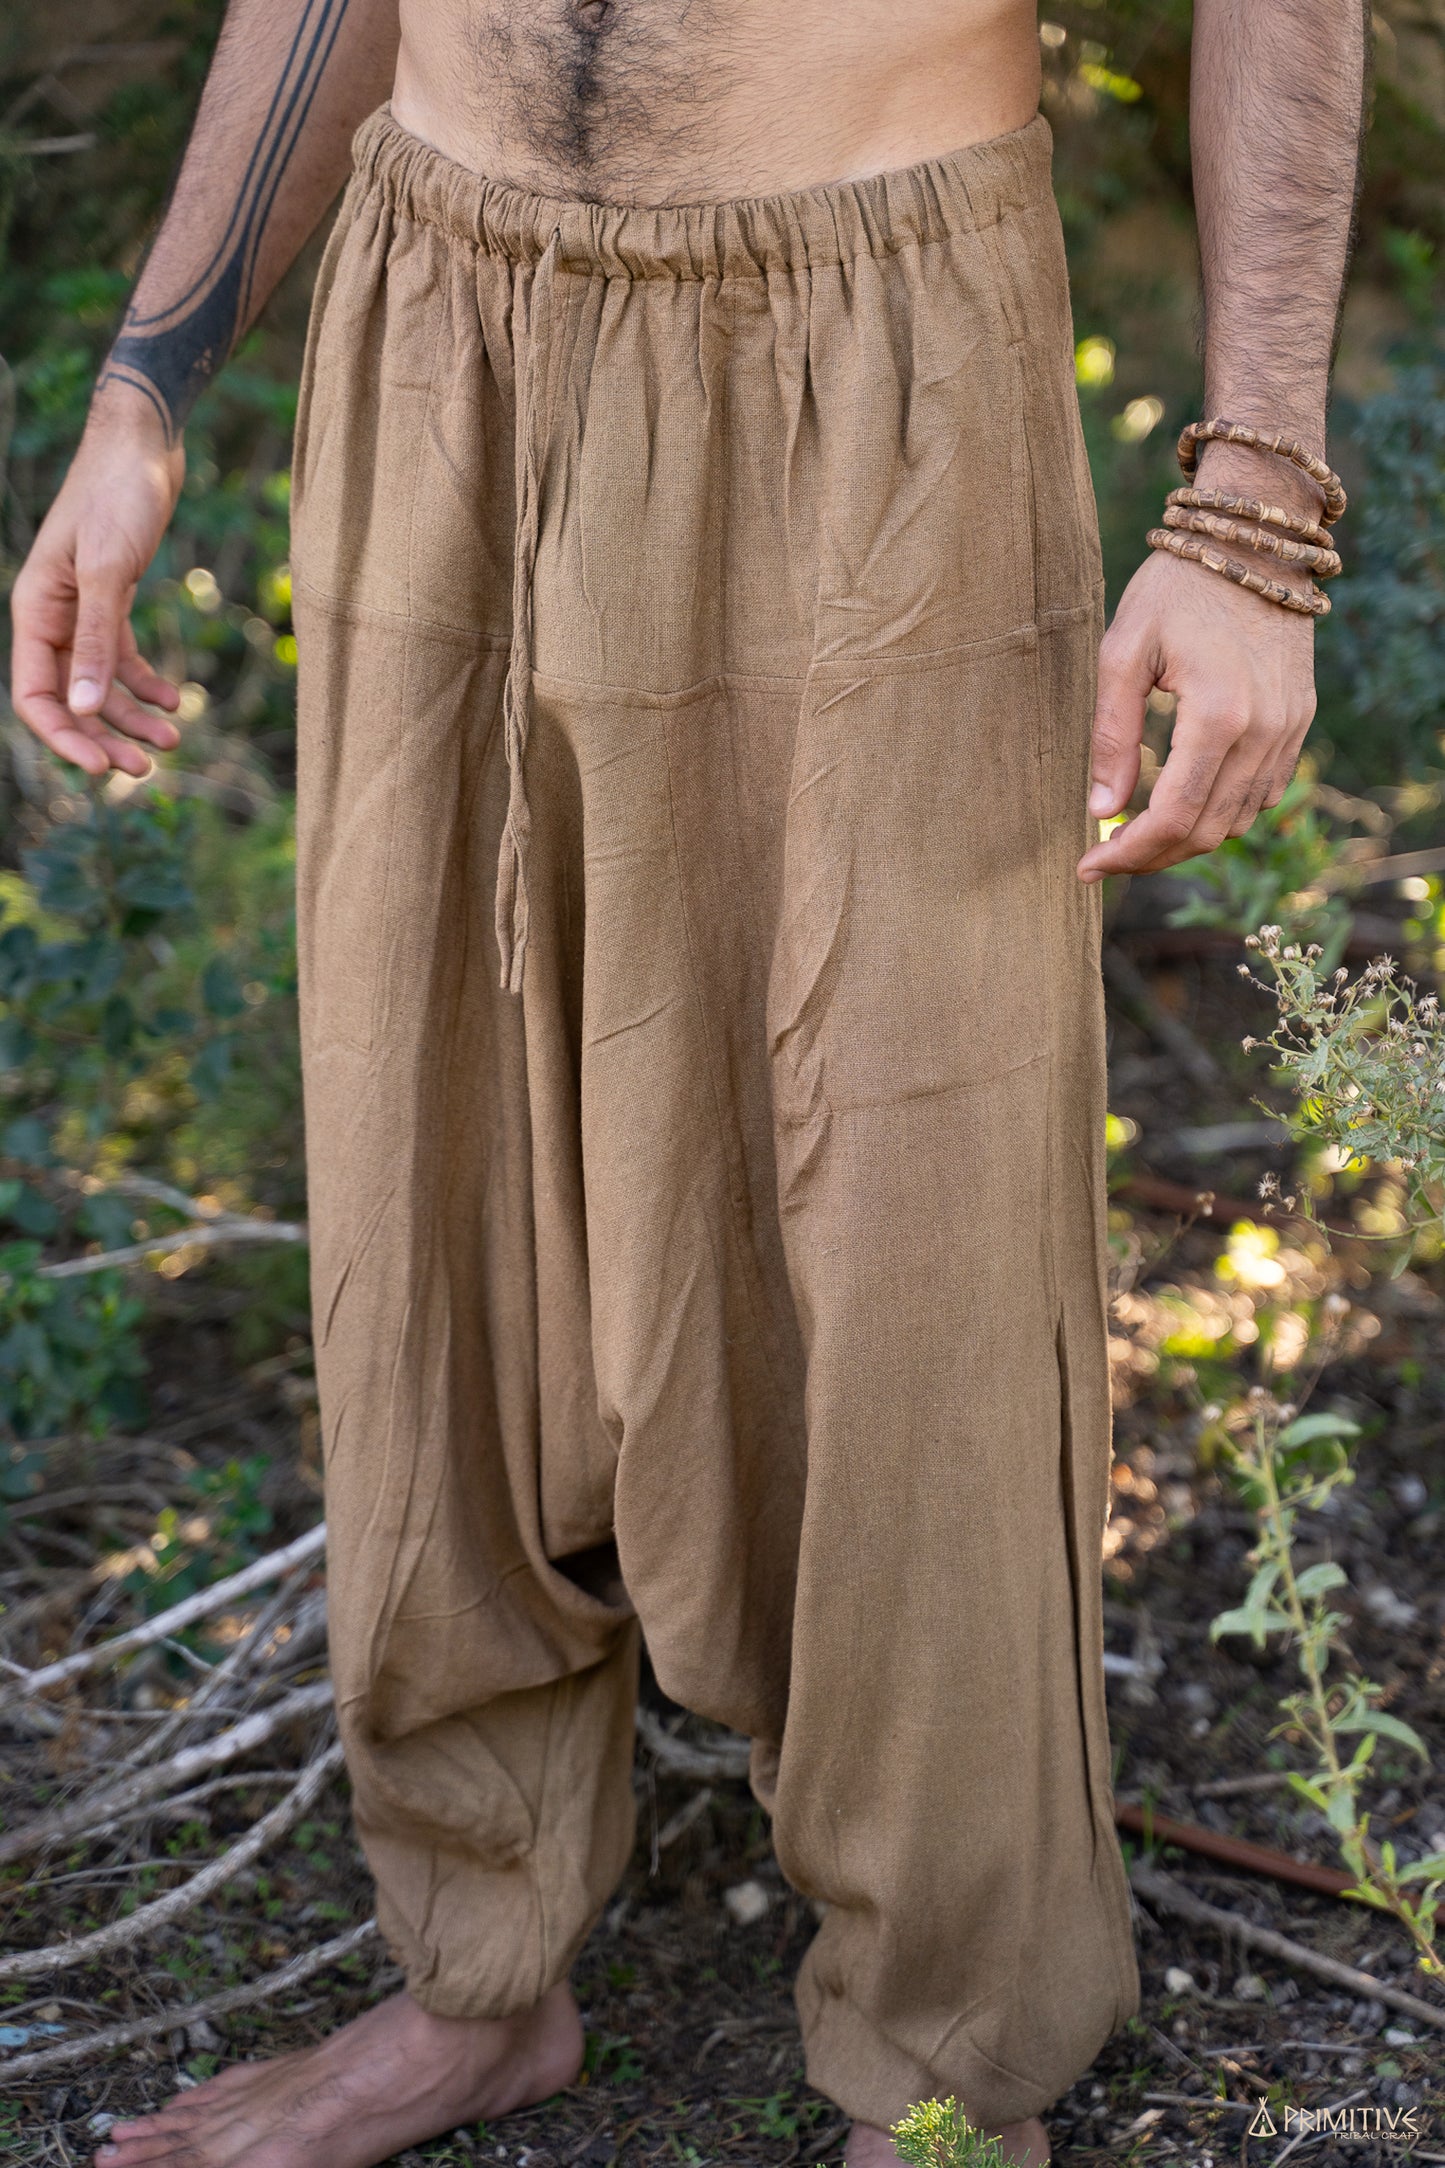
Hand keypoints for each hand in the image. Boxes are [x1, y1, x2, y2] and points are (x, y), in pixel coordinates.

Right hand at [9, 387, 185, 777]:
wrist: (144, 445)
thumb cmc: (117, 496)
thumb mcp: (107, 570)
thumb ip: (95, 640)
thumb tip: (85, 710)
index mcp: (36, 611)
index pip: (35, 695)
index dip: (64, 738)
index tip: (100, 769)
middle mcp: (53, 617)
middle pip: (70, 699)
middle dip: (103, 738)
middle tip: (146, 770)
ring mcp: (83, 611)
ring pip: (100, 685)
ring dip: (131, 717)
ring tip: (173, 741)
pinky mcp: (113, 601)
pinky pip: (123, 658)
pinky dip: (146, 684)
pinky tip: (174, 700)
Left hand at [1076, 524, 1316, 885]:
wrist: (1253, 540)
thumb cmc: (1177, 587)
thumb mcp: (1124, 652)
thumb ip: (1112, 735)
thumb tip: (1101, 810)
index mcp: (1219, 715)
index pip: (1172, 817)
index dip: (1127, 854)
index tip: (1086, 866)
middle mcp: (1264, 731)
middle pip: (1206, 831)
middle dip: (1150, 856)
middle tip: (1104, 858)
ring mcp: (1289, 729)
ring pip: (1238, 821)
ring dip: (1185, 839)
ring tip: (1136, 835)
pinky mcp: (1299, 721)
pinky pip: (1263, 794)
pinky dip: (1222, 813)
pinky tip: (1184, 803)